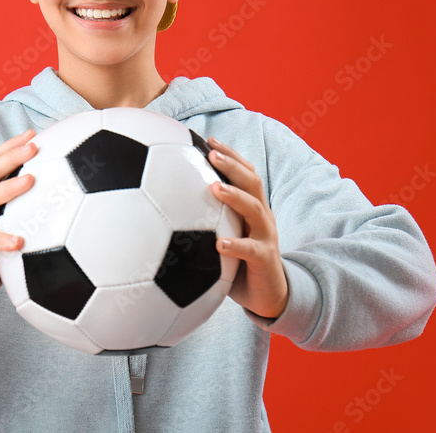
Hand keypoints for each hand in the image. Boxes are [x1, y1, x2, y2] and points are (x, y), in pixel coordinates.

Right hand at [0, 128, 36, 310]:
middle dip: (13, 154)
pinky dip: (1, 238)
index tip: (34, 133)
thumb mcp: (7, 233)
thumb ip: (24, 221)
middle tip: (34, 145)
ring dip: (9, 188)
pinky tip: (19, 241)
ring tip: (30, 180)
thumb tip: (64, 213)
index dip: (11, 146)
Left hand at [207, 136, 288, 318]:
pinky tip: (218, 245)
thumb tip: (165, 209)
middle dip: (232, 164)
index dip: (230, 155)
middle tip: (211, 154)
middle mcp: (261, 216)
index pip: (244, 173)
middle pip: (251, 181)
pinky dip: (235, 245)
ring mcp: (265, 236)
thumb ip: (205, 221)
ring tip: (215, 188)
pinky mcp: (265, 259)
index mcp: (251, 208)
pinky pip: (250, 250)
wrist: (269, 296)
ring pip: (254, 209)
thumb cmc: (238, 264)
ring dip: (235, 196)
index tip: (208, 140)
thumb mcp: (223, 236)